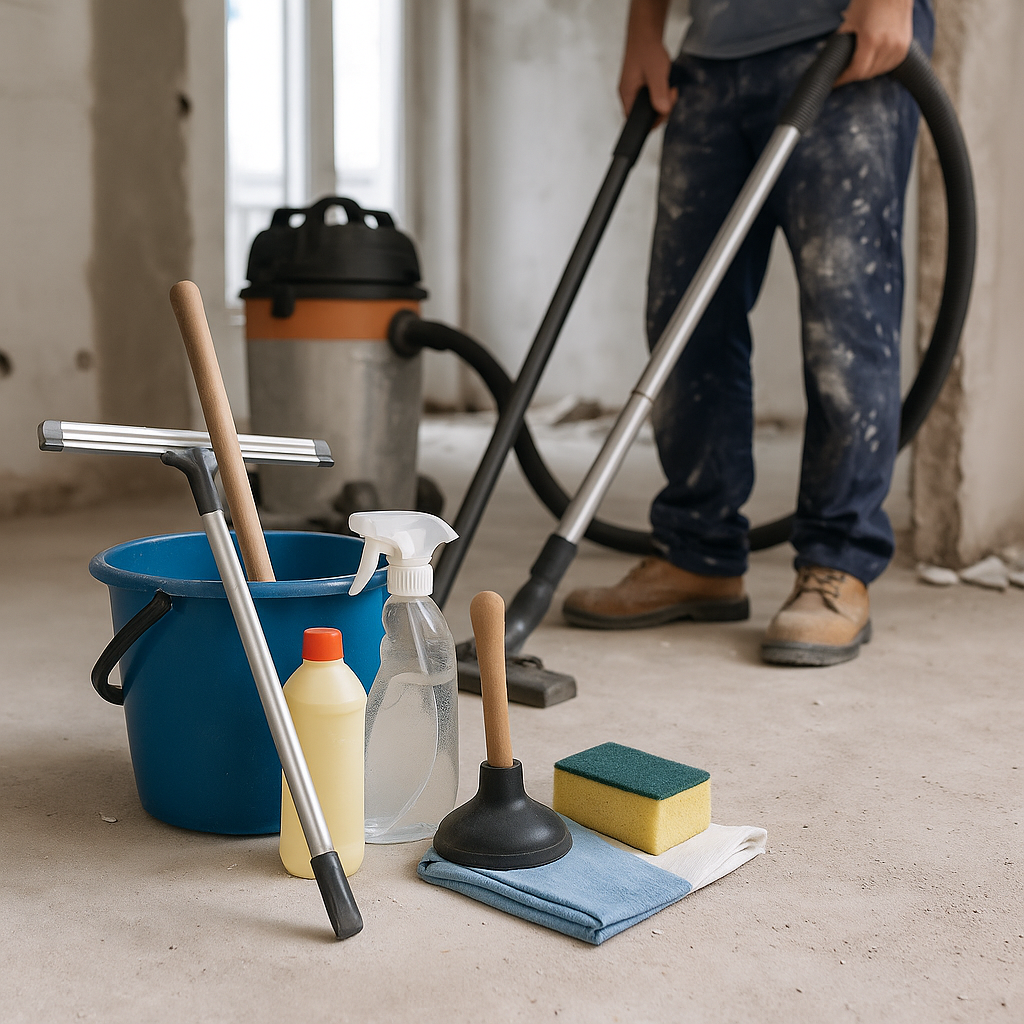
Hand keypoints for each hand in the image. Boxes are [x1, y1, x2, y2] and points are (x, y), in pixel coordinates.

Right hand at [619, 0, 677, 121]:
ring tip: (669, 88)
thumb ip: (659, 93)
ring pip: (649, 107)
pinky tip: (664, 85)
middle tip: (671, 95)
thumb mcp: (656, 73)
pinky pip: (651, 99)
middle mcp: (628, 96)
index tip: (665, 109)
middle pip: (644, 116)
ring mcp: (633, 91)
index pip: (636, 121)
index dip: (653, 121)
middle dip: (661, 110)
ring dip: (662, 101)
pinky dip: (660, 95)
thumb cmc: (647, 50)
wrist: (645, 34)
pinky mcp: (639, 87)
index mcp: (627, 95)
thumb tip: (663, 111)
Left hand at [835, 0, 913, 85]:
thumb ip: (843, 42)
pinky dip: (880, 67)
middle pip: (867, 74)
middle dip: (853, 75)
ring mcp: (899, 46)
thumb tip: (834, 59)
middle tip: (843, 73)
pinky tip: (872, 62)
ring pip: (878, 71)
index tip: (834, 81)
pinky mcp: (906, 46)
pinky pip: (890, 65)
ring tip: (856, 67)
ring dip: (866, 72)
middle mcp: (888, 46)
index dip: (843, 78)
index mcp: (872, 40)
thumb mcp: (851, 20)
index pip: (856, 71)